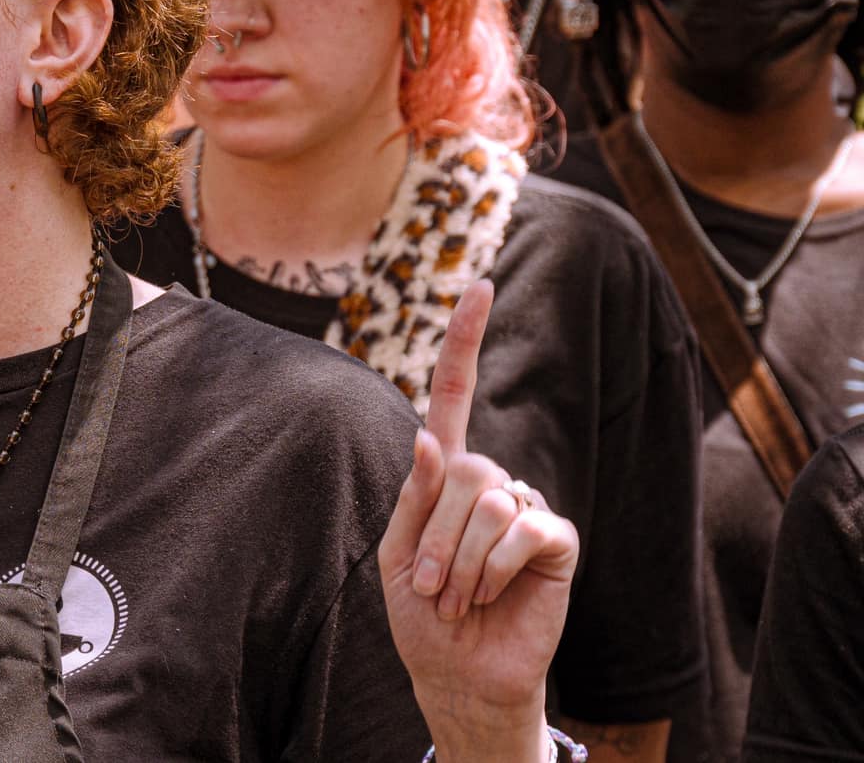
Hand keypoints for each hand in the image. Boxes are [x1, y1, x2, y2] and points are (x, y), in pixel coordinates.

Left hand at [381, 281, 578, 752]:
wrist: (457, 670)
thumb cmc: (420, 611)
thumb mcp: (396, 552)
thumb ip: (414, 497)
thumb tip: (432, 441)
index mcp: (445, 471)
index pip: (455, 392)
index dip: (465, 339)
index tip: (479, 283)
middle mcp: (491, 479)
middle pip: (465, 469)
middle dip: (435, 536)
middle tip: (430, 586)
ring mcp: (526, 507)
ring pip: (491, 501)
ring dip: (459, 560)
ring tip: (458, 597)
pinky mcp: (556, 541)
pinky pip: (526, 530)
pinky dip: (495, 567)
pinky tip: (492, 594)